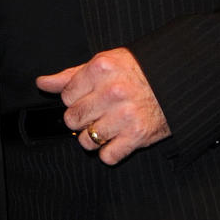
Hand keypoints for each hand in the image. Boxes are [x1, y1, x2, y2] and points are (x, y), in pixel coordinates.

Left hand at [35, 47, 169, 163]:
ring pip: (86, 141)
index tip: (89, 97)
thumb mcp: (105, 64)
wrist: (177, 83)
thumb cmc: (138, 72)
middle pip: (73, 119)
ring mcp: (124, 115)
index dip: (76, 99)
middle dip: (82, 119)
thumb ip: (71, 75)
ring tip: (108, 126)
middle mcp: (112, 92)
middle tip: (98, 113)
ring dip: (94, 137)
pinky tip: (119, 138)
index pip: (66, 96)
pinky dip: (110, 152)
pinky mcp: (137, 136)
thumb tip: (42, 83)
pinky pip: (107, 156)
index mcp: (101, 68)